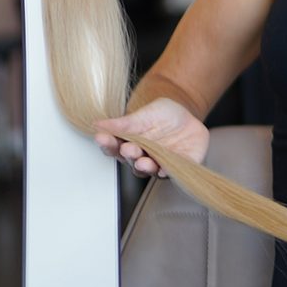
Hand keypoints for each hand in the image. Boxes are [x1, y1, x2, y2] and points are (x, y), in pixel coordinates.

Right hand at [93, 97, 208, 177]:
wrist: (188, 116)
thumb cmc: (164, 116)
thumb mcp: (143, 115)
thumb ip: (123, 123)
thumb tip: (97, 124)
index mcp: (131, 144)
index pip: (115, 147)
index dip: (108, 143)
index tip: (101, 137)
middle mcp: (144, 157)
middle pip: (131, 160)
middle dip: (129, 155)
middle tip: (127, 148)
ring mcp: (161, 163)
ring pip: (150, 169)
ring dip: (146, 167)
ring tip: (143, 161)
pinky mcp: (181, 166)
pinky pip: (174, 171)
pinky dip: (169, 171)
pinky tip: (164, 169)